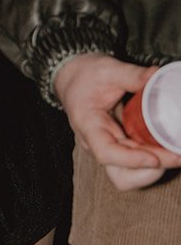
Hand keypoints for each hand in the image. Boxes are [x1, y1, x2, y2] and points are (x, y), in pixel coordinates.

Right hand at [54, 53, 180, 189]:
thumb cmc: (86, 75)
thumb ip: (131, 74)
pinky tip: (170, 149)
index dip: (131, 160)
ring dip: (154, 170)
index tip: (155, 159)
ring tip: (175, 154)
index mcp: (88, 125)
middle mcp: (96, 143)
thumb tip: (155, 74)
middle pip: (120, 174)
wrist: (74, 79)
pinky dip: (155, 161)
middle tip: (175, 156)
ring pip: (130, 174)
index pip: (105, 153)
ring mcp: (109, 147)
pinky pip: (136, 163)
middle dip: (149, 171)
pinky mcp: (120, 146)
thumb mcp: (107, 70)